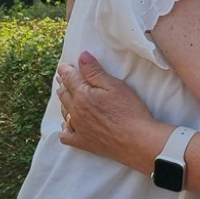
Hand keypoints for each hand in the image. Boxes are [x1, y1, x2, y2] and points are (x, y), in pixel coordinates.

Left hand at [58, 51, 167, 169]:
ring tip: (65, 95)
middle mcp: (75, 110)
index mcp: (82, 94)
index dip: (66, 70)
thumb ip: (95, 71)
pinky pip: (66, 134)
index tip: (64, 66)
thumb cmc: (129, 110)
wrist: (136, 140)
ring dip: (63, 101)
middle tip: (63, 78)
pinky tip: (68, 123)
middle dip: (63, 84)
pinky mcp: (82, 142)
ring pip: (64, 111)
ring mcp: (77, 127)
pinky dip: (65, 126)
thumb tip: (81, 56)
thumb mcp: (115, 86)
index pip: (69, 78)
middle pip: (64, 94)